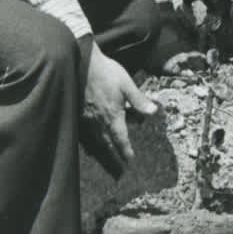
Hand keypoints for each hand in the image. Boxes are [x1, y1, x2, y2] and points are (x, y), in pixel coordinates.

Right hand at [82, 43, 156, 175]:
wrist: (83, 64)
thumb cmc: (107, 73)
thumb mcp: (127, 85)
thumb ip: (139, 100)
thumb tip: (154, 112)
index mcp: (113, 116)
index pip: (121, 139)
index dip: (126, 150)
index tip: (130, 159)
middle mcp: (99, 122)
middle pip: (107, 145)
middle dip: (114, 156)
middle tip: (118, 168)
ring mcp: (87, 119)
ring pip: (95, 141)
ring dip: (103, 151)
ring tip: (107, 158)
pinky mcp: (78, 114)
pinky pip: (85, 133)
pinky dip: (91, 141)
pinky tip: (92, 141)